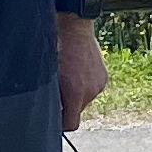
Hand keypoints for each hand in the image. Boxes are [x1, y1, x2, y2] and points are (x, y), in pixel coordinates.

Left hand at [55, 11, 107, 131]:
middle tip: (57, 91)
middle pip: (77, 112)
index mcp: (75, 92)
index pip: (71, 124)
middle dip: (67, 106)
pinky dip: (84, 85)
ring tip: (67, 78)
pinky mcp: (103, 77)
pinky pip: (92, 89)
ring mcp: (99, 84)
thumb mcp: (48, 76)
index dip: (61, 124)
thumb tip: (48, 112)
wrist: (73, 27)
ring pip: (85, 100)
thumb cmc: (55, 48)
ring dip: (76, 95)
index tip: (53, 118)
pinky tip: (76, 72)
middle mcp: (90, 91)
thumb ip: (50, 97)